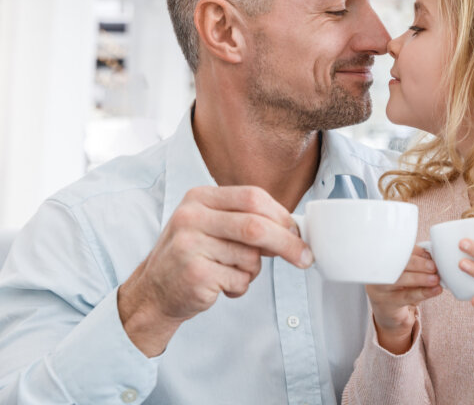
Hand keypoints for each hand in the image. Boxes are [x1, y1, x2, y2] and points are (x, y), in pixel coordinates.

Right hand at [118, 186, 311, 356]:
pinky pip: (240, 280)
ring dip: (252, 271)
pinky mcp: (195, 274)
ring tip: (230, 272)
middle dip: (287, 243)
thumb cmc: (192, 256)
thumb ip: (245, 220)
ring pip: (251, 257)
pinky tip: (220, 285)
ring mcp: (190, 245)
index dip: (281, 215)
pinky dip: (239, 287)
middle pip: (256, 226)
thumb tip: (294, 229)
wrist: (153, 292)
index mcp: (199, 198)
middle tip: (304, 258)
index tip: (298, 232)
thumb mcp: (211, 226)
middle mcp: (191, 217)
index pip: (252, 197)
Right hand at [366, 246, 441, 353]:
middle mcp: (377, 273)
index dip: (414, 252)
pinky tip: (435, 290)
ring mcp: (380, 289)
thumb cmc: (399, 286)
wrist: (387, 311)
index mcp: (381, 260)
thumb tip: (430, 255)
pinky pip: (407, 296)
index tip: (428, 255)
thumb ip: (415, 260)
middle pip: (396, 265)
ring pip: (400, 280)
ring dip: (420, 278)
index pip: (396, 251)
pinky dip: (423, 292)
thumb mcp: (405, 271)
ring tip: (435, 279)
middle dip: (417, 264)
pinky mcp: (388, 303)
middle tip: (433, 266)